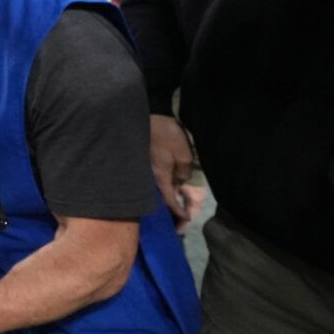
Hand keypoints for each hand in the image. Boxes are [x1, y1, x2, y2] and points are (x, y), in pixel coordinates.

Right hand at [150, 113, 203, 232]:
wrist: (149, 115)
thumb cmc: (167, 135)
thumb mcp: (183, 154)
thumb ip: (185, 170)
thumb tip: (182, 178)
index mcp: (160, 176)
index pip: (169, 199)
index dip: (178, 211)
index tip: (187, 218)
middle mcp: (150, 174)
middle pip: (161, 195)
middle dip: (171, 205)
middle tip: (182, 210)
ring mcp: (147, 167)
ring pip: (158, 185)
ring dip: (167, 192)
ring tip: (177, 197)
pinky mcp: (146, 159)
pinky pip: (156, 176)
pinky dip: (164, 182)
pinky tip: (169, 180)